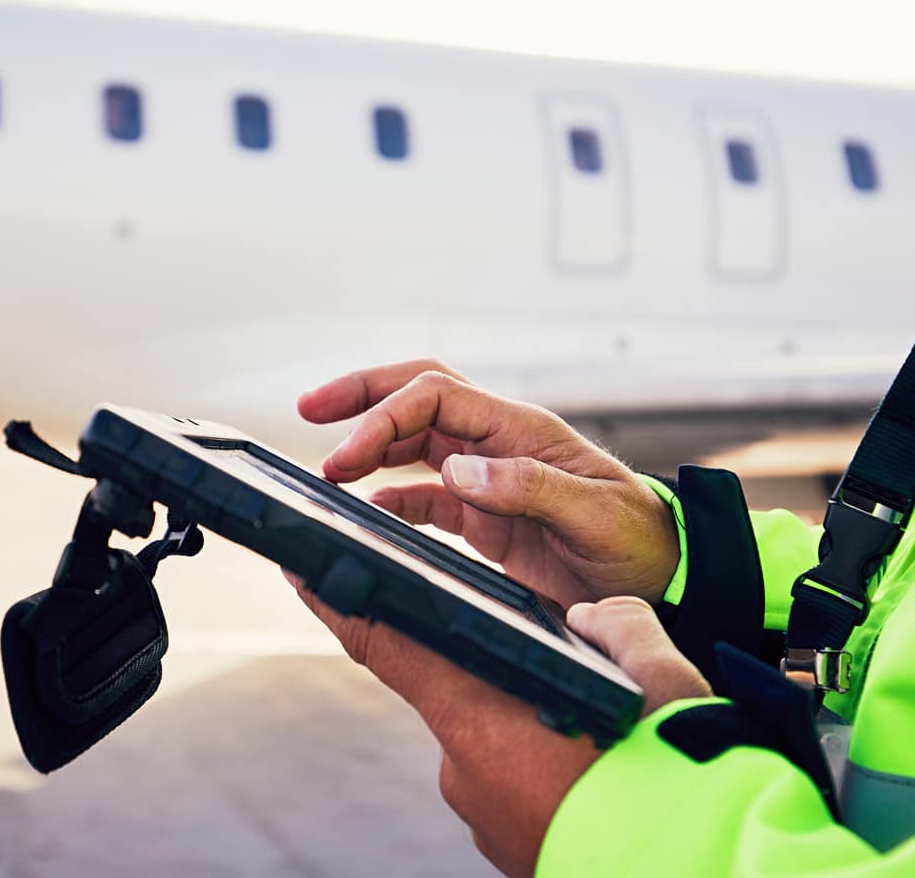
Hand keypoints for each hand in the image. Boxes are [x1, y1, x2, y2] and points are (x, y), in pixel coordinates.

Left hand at [287, 576, 710, 877]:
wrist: (707, 872)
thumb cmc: (679, 782)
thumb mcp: (658, 677)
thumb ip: (616, 627)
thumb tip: (593, 620)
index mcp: (484, 716)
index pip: (389, 643)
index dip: (338, 603)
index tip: (303, 568)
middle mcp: (465, 768)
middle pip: (456, 687)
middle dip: (494, 670)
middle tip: (563, 681)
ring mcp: (483, 813)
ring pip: (490, 734)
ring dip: (525, 722)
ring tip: (594, 738)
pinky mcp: (505, 843)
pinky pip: (505, 778)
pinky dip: (533, 762)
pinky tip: (588, 770)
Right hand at [298, 359, 679, 606]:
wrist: (663, 577)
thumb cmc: (639, 540)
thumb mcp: (594, 514)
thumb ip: (530, 486)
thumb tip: (458, 470)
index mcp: (522, 430)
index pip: (438, 396)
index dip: (385, 416)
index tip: (345, 456)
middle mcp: (499, 443)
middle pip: (420, 397)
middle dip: (364, 396)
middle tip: (310, 409)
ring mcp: (489, 477)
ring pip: (417, 442)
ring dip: (371, 446)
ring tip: (330, 468)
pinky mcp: (486, 515)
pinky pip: (428, 495)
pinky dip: (394, 496)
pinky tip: (371, 509)